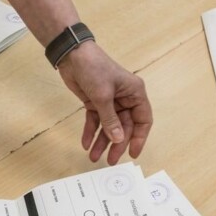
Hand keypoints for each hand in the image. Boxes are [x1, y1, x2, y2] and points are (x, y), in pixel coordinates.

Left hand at [57, 41, 152, 164]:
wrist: (72, 55)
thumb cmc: (94, 68)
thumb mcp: (103, 96)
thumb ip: (110, 120)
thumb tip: (118, 139)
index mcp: (135, 93)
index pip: (143, 120)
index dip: (139, 138)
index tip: (133, 154)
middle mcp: (125, 99)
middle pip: (124, 127)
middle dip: (116, 144)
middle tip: (109, 160)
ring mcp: (109, 102)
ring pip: (108, 126)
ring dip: (101, 141)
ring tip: (93, 156)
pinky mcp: (95, 102)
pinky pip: (95, 121)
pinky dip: (90, 132)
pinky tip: (85, 143)